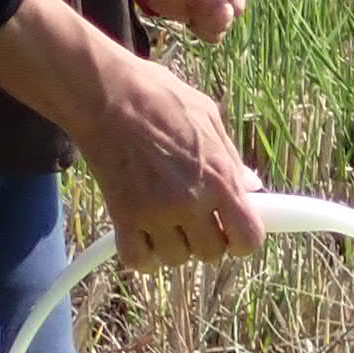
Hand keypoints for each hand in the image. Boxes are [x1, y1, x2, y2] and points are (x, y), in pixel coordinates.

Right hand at [0, 0, 262, 267]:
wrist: (100, 92)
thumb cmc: (157, 96)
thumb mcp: (208, 118)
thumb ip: (231, 159)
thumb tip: (253, 188)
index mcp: (219, 179)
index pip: (248, 240)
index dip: (242, 240)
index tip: (231, 229)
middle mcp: (190, 202)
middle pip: (211, 254)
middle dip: (206, 240)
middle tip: (195, 217)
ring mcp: (154, 212)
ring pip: (176, 259)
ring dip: (174, 246)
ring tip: (166, 221)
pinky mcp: (122, 215)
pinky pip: (138, 260)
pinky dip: (142, 256)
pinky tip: (143, 237)